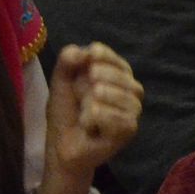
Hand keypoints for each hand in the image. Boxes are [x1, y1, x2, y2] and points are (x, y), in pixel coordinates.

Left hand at [45, 43, 142, 175]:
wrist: (62, 143)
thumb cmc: (66, 111)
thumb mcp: (61, 82)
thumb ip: (67, 62)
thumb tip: (81, 50)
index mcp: (118, 77)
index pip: (118, 60)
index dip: (106, 55)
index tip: (91, 54)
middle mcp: (131, 92)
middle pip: (122, 76)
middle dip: (94, 79)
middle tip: (79, 93)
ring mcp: (133, 111)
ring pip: (116, 95)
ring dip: (91, 101)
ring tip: (82, 110)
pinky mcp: (129, 130)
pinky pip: (113, 116)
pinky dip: (94, 118)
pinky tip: (87, 124)